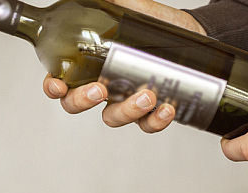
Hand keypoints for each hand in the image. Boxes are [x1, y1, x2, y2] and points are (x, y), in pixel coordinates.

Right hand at [43, 5, 204, 132]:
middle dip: (83, 101)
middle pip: (77, 104)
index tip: (59, 86)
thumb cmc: (157, 21)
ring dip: (126, 112)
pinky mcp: (150, 110)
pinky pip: (146, 125)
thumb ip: (109, 2)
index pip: (60, 80)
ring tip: (147, 95)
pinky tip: (166, 108)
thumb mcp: (130, 6)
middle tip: (100, 89)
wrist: (194, 31)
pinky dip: (155, 121)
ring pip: (113, 118)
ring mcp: (125, 100)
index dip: (53, 88)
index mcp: (89, 63)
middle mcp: (104, 84)